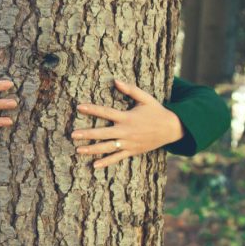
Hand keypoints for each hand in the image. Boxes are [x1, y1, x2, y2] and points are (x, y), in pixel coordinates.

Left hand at [70, 79, 184, 167]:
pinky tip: (94, 165)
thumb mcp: (145, 98)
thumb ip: (130, 89)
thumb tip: (115, 80)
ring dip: (92, 149)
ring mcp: (128, 143)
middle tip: (73, 135)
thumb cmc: (156, 111)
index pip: (106, 112)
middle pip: (103, 133)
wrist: (171, 129)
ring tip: (78, 150)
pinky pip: (117, 158)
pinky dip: (106, 162)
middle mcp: (126, 131)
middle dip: (87, 134)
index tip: (79, 107)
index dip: (92, 109)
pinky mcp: (132, 151)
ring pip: (107, 147)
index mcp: (127, 117)